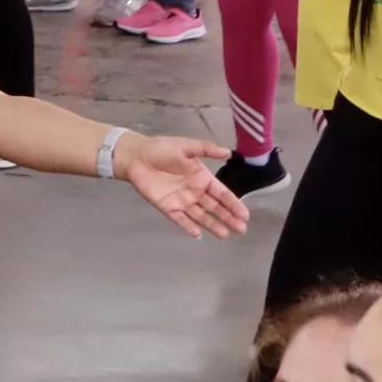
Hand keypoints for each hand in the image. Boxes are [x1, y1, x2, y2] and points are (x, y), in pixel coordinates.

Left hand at [117, 132, 246, 238]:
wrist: (136, 156)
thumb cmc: (161, 149)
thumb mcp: (186, 146)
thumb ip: (206, 149)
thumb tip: (228, 152)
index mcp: (202, 178)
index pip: (222, 193)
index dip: (233, 204)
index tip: (245, 215)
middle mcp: (195, 191)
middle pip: (215, 207)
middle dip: (228, 218)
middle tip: (241, 229)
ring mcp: (181, 201)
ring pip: (200, 216)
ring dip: (213, 225)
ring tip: (225, 234)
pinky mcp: (167, 207)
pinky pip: (180, 219)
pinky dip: (188, 226)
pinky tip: (198, 234)